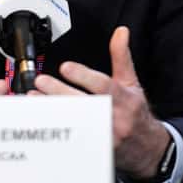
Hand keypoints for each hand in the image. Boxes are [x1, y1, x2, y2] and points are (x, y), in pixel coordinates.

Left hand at [33, 26, 169, 178]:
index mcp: (124, 99)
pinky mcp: (96, 150)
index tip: (65, 67)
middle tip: (41, 82)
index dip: (84, 76)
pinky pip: (73, 139)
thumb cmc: (136, 113)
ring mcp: (105, 137)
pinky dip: (57, 128)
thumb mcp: (132, 82)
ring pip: (75, 123)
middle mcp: (115, 118)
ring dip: (53, 109)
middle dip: (60, 92)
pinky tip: (42, 119)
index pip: (104, 86)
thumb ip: (122, 57)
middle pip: (85, 105)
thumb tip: (121, 32)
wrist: (147, 149)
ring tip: (35, 98)